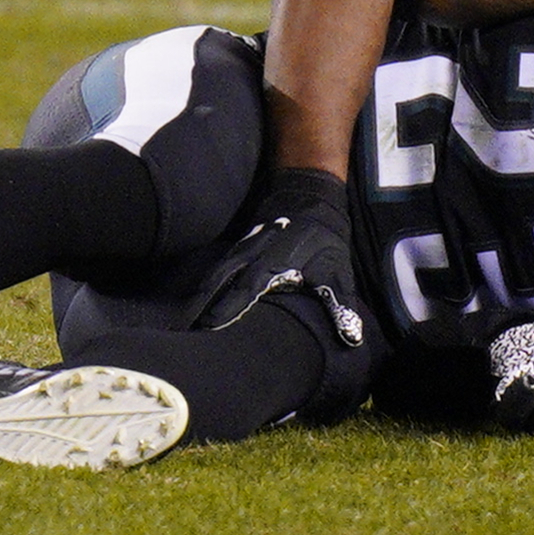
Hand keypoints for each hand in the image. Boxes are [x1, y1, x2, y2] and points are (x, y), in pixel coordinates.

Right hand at [191, 168, 366, 346]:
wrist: (308, 196)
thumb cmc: (323, 237)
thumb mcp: (337, 269)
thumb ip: (339, 303)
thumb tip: (351, 338)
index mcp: (273, 265)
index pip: (245, 293)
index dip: (228, 311)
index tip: (210, 330)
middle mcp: (251, 259)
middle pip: (221, 287)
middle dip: (203, 310)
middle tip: (188, 335)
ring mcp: (242, 252)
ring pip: (215, 278)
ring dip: (199, 300)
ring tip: (182, 324)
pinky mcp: (239, 250)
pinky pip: (217, 271)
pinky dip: (205, 287)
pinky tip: (195, 303)